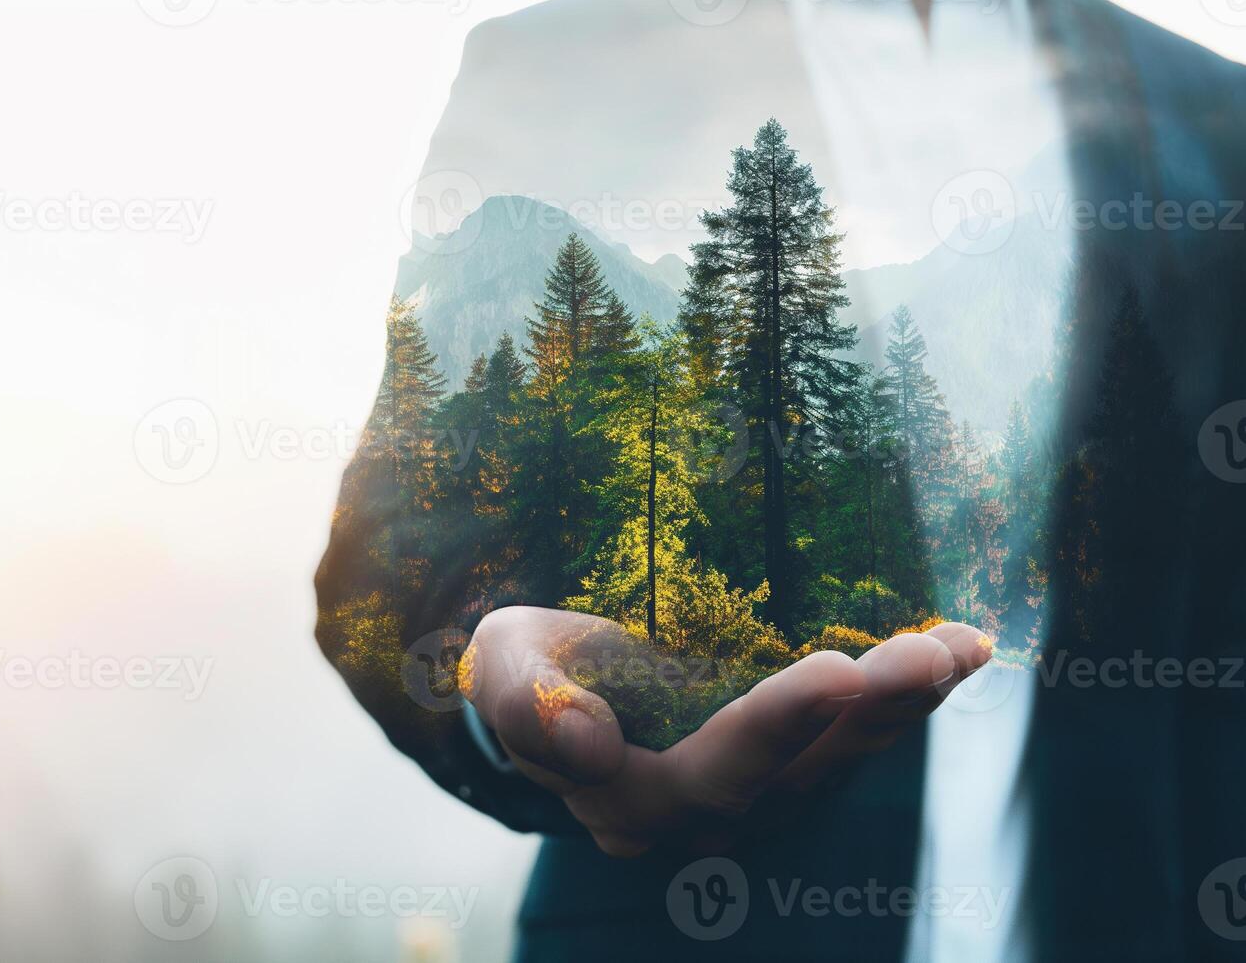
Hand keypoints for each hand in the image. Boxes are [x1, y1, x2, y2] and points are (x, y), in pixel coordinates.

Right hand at [462, 606, 991, 856]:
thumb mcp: (503, 669)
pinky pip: (851, 740)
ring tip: (959, 648)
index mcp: (632, 797)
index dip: (780, 726)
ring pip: (840, 764)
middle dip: (871, 716)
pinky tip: (957, 651)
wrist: (552, 688)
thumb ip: (528, 708)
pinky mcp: (784, 767)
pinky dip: (904, 702)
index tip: (838, 670)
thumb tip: (590, 746)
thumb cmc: (527, 667)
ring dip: (905, 710)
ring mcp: (751, 798)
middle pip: (800, 776)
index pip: (715, 772)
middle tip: (931, 654)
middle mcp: (704, 815)